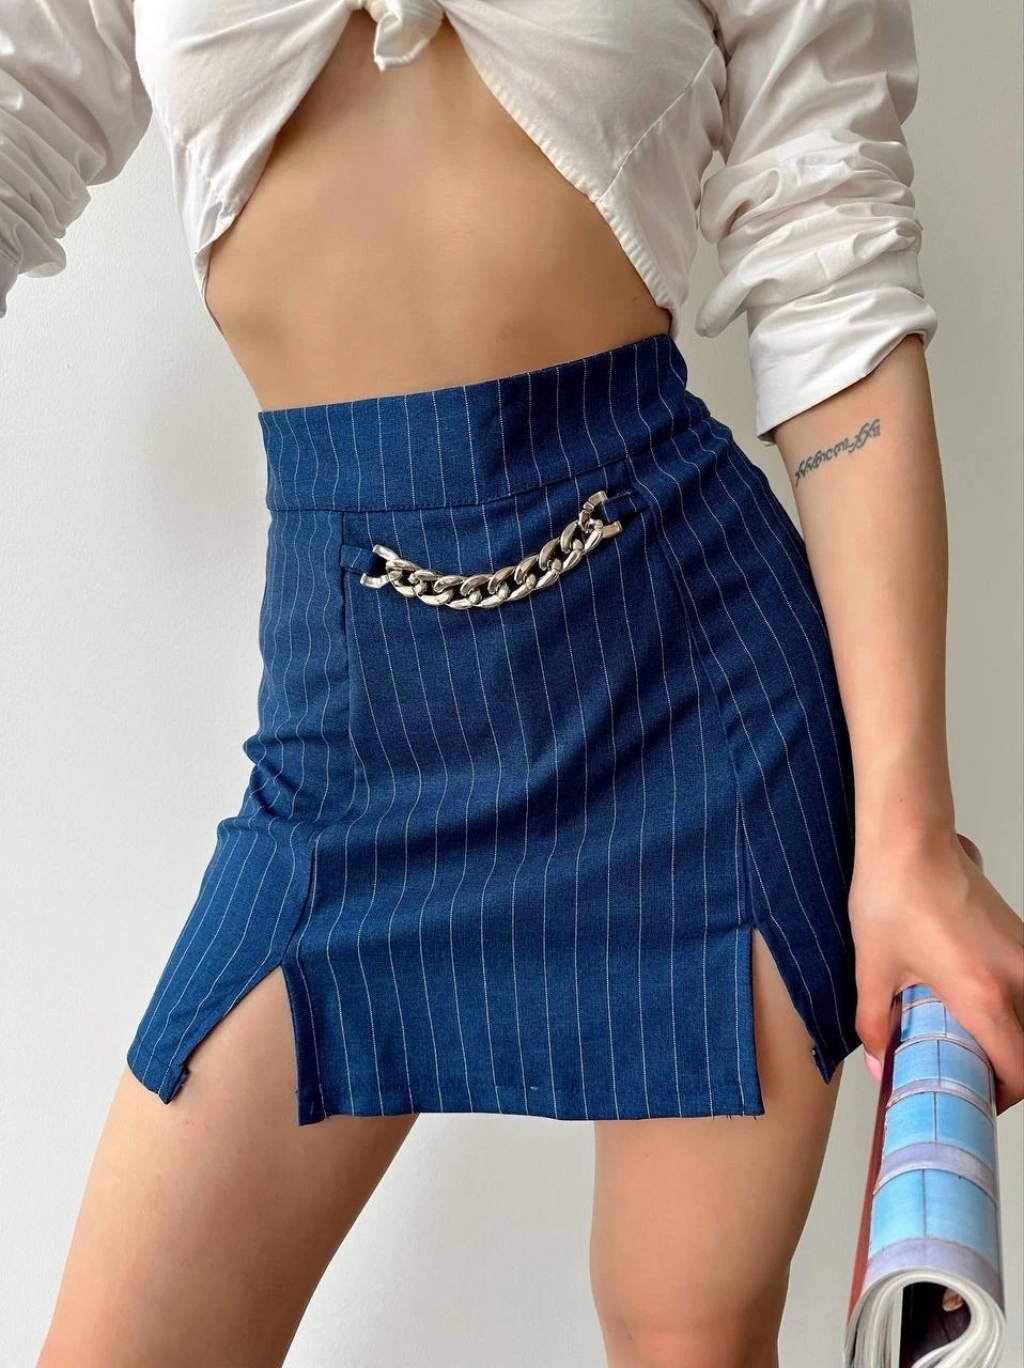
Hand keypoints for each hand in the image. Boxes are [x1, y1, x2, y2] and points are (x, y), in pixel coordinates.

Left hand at [849, 827, 1023, 1114]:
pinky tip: (974, 1000)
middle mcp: (1017, 977)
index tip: (976, 1096)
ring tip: (972, 1038)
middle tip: (971, 1074)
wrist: (910, 840)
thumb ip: (875, 1025)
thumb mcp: (872, 969)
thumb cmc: (893, 896)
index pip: (1019, 1071)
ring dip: (1013, 1035)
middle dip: (1009, 1071)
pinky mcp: (1021, 937)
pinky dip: (1013, 1005)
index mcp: (983, 995)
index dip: (1002, 1095)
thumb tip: (880, 1064)